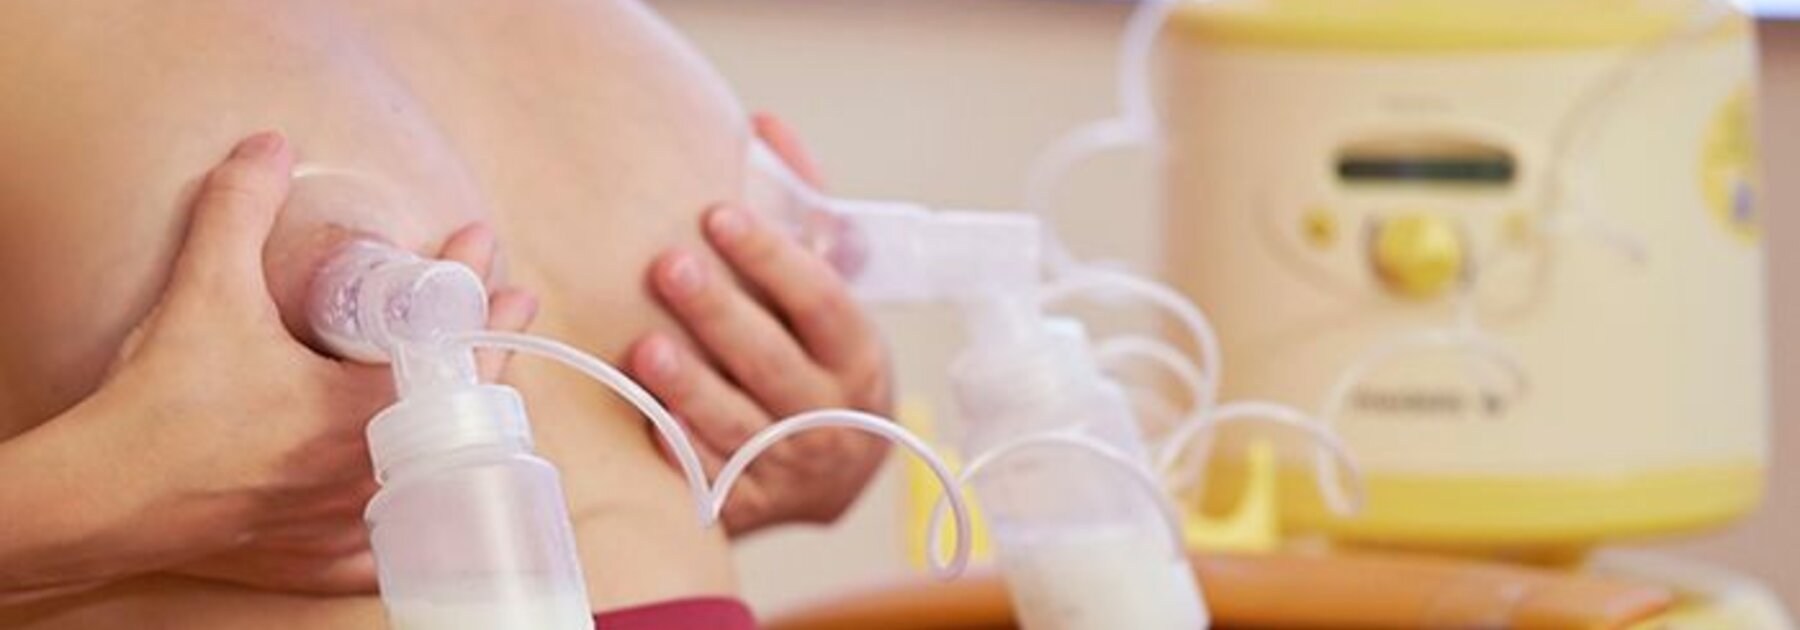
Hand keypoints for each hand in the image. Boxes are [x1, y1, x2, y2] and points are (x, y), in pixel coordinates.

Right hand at [86, 132, 534, 593]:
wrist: (102, 496)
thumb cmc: (160, 404)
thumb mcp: (205, 291)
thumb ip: (239, 211)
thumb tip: (268, 148)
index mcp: (362, 412)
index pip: (445, 341)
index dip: (467, 287)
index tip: (482, 249)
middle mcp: (369, 471)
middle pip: (457, 408)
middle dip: (482, 348)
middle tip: (505, 306)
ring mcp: (348, 521)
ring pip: (432, 471)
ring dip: (453, 423)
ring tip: (472, 384)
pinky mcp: (318, 557)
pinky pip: (388, 542)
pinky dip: (410, 510)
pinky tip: (427, 489)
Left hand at [626, 115, 893, 535]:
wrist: (835, 471)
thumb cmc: (821, 357)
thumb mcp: (829, 287)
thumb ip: (803, 208)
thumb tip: (763, 126)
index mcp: (855, 353)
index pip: (820, 298)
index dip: (771, 257)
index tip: (717, 213)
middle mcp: (829, 415)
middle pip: (773, 362)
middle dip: (721, 314)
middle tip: (668, 267)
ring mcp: (788, 465)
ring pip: (737, 425)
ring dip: (689, 388)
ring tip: (643, 347)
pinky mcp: (747, 503)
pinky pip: (708, 477)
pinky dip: (676, 449)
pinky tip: (643, 416)